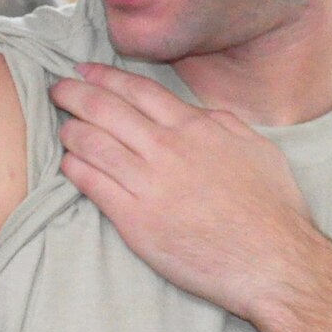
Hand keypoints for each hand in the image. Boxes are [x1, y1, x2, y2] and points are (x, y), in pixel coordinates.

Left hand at [48, 63, 320, 320]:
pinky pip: (92, 185)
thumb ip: (224, 125)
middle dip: (75, 94)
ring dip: (70, 131)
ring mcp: (148, 184)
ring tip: (61, 127)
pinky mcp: (134, 219)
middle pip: (106, 110)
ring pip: (92, 144)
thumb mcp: (258, 150)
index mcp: (196, 128)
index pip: (138, 91)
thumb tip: (200, 114)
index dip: (105, 77)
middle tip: (58, 89)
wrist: (272, 261)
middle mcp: (167, 149)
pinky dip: (74, 169)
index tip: (85, 71)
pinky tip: (68, 164)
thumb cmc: (272, 209)